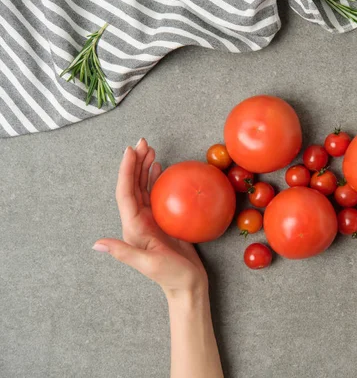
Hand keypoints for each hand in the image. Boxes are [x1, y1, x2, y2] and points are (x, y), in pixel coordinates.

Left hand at [93, 139, 207, 297]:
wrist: (188, 285)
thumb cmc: (171, 276)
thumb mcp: (147, 265)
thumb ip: (124, 253)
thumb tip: (97, 244)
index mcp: (133, 228)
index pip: (126, 193)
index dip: (126, 171)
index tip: (131, 151)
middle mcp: (139, 221)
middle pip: (133, 186)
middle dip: (136, 163)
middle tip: (143, 142)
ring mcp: (151, 220)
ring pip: (144, 188)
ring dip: (145, 168)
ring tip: (150, 150)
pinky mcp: (165, 221)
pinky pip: (158, 195)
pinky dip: (157, 180)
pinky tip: (160, 169)